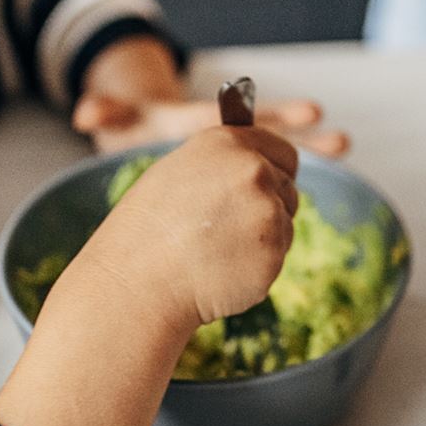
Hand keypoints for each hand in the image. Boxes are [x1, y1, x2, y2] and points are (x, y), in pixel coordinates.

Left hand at [73, 35, 348, 155]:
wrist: (144, 124)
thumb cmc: (133, 123)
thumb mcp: (121, 120)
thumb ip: (107, 112)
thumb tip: (85, 112)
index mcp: (198, 122)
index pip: (237, 121)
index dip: (267, 117)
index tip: (309, 110)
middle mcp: (226, 134)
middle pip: (268, 132)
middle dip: (300, 133)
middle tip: (341, 139)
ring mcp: (236, 150)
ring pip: (279, 151)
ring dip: (310, 150)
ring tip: (345, 146)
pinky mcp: (236, 168)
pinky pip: (270, 174)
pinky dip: (291, 180)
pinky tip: (320, 186)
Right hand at [84, 125, 299, 328]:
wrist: (138, 282)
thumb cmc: (147, 232)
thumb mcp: (177, 174)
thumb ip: (223, 165)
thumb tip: (258, 166)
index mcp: (227, 144)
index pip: (283, 151)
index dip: (278, 171)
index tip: (270, 186)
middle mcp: (252, 169)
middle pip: (288, 189)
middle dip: (267, 208)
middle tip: (225, 229)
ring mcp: (266, 209)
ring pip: (285, 225)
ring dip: (262, 239)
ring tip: (216, 250)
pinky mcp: (273, 249)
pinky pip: (278, 256)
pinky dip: (258, 267)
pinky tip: (222, 270)